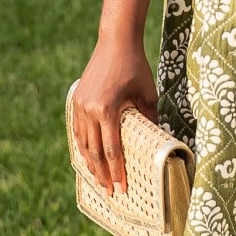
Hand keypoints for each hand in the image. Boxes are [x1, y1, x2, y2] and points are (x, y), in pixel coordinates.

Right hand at [70, 40, 158, 196]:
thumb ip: (150, 119)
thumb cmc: (136, 68)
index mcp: (107, 110)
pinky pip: (78, 130)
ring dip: (91, 163)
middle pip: (95, 152)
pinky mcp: (76, 101)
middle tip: (110, 193)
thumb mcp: (148, 95)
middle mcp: (89, 110)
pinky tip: (88, 157)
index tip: (122, 189)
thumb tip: (158, 142)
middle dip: (102, 174)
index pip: (113, 150)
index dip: (117, 172)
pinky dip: (83, 146)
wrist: (115, 43)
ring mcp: (79, 106)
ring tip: (98, 180)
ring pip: (83, 143)